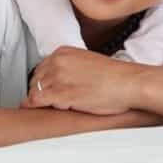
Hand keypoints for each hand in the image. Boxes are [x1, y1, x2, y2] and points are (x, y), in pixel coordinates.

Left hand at [22, 46, 141, 114]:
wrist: (128, 83)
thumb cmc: (114, 77)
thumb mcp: (86, 62)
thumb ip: (70, 67)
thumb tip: (61, 79)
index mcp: (63, 52)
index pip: (41, 68)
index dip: (44, 82)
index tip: (47, 90)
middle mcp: (57, 61)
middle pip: (35, 79)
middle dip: (41, 91)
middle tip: (50, 102)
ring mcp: (57, 76)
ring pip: (34, 90)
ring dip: (42, 101)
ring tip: (55, 107)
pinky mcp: (60, 93)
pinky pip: (37, 101)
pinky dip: (40, 107)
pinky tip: (51, 110)